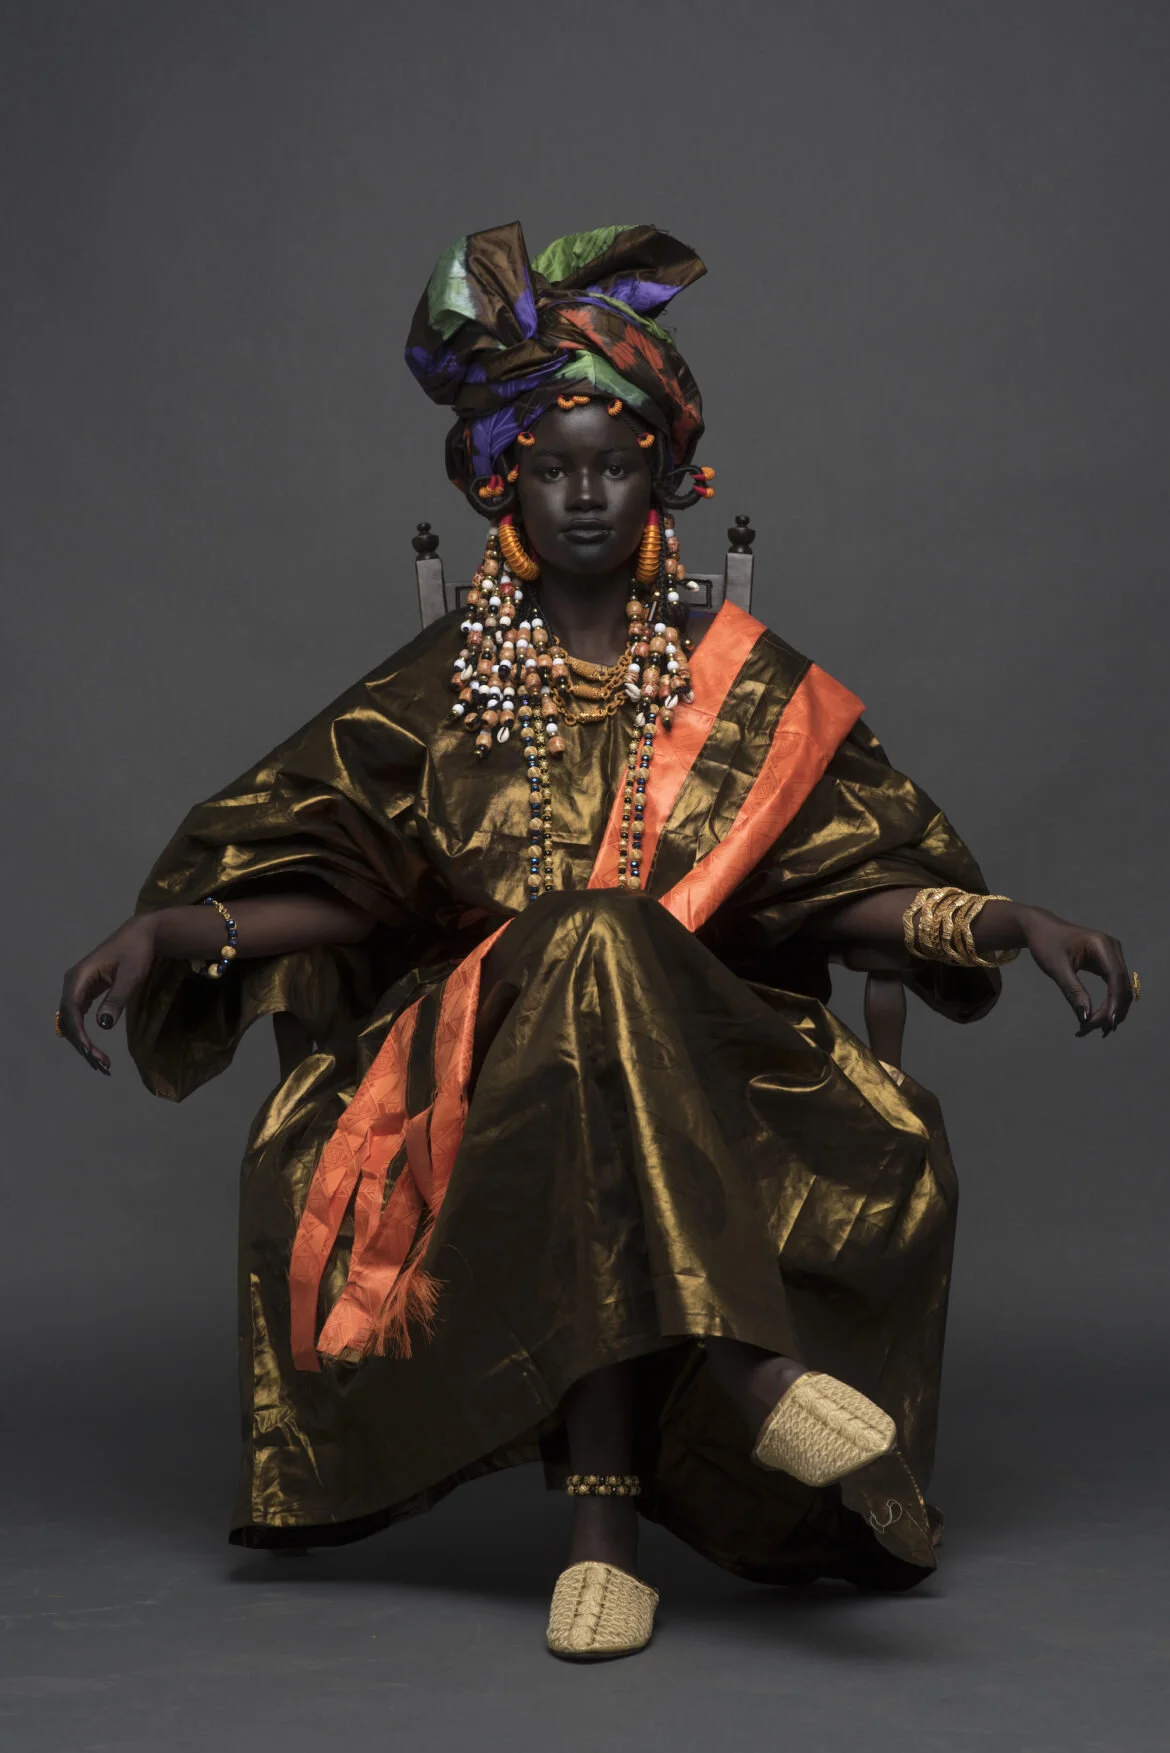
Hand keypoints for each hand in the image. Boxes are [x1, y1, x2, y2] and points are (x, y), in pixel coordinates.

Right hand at [58, 916, 158, 1073]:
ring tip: (100, 1060)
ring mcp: (77, 987)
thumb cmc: (136, 953)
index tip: (91, 1051)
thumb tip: (103, 1025)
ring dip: (82, 1040)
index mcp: (79, 977)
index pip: (71, 1011)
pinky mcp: (85, 991)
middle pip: (68, 1018)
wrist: (140, 935)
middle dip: (81, 1042)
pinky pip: (79, 1015)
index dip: (79, 1033)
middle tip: (100, 1062)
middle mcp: (72, 983)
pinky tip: (95, 1047)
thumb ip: (116, 999)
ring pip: (72, 1019)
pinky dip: (85, 1032)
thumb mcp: (130, 977)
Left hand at [1019, 906, 1132, 1036]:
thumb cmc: (1045, 943)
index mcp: (1101, 944)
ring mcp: (1113, 956)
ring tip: (1094, 1030)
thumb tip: (1086, 1017)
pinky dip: (1108, 1003)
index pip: (1115, 977)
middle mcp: (1113, 948)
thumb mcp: (1056, 968)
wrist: (1040, 928)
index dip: (1114, 1002)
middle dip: (1110, 1010)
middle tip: (1092, 1030)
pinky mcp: (1108, 963)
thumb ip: (1073, 991)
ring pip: (1121, 989)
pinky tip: (1098, 1019)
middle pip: (1121, 986)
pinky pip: (1114, 986)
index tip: (1106, 1023)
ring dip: (1111, 1010)